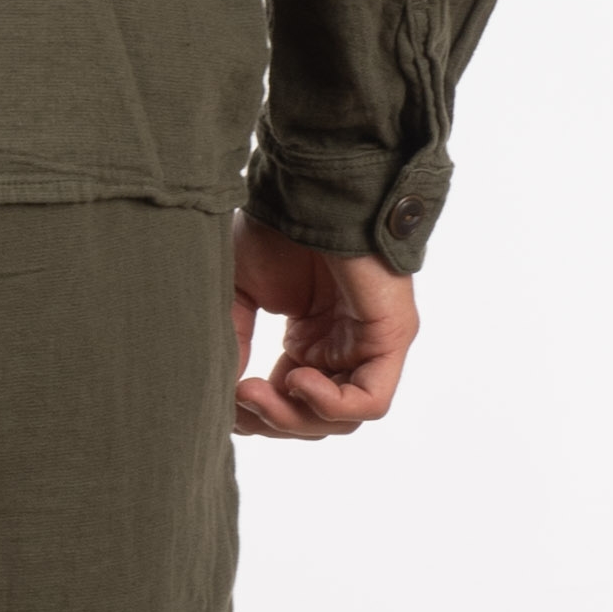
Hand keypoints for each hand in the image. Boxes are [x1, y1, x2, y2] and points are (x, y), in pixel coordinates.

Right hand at [230, 212, 418, 439]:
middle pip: (314, 420)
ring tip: (254, 391)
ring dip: (293, 417)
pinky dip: (330, 404)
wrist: (307, 191)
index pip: (289, 404)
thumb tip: (223, 395)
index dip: (256, 415)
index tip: (221, 405)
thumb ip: (233, 344)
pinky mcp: (391, 337)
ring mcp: (370, 345)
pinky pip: (372, 401)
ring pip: (341, 419)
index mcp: (311, 342)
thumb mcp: (239, 295)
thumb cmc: (275, 230)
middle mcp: (343, 349)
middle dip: (271, 420)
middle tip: (237, 400)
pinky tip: (296, 379)